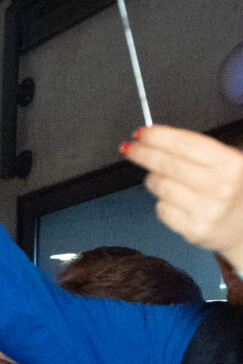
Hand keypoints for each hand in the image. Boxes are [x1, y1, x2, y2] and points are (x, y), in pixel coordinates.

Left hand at [125, 124, 242, 263]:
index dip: (157, 137)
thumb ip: (198, 150)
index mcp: (231, 164)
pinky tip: (173, 200)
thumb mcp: (230, 162)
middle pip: (167, 164)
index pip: (184, 144)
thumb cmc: (235, 190)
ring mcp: (207, 210)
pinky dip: (162, 202)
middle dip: (143, 153)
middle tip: (130, 148)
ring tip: (159, 177)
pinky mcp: (194, 230)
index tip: (140, 133)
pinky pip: (162, 209)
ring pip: (160, 186)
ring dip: (153, 179)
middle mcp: (220, 187)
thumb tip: (156, 138)